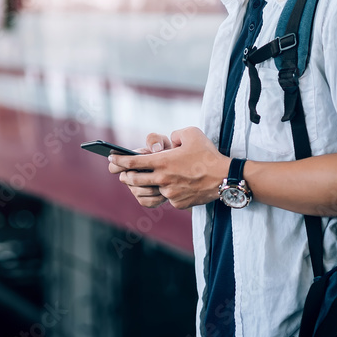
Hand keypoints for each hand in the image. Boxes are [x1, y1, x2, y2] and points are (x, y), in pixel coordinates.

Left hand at [110, 127, 229, 209]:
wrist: (225, 177)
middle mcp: (163, 179)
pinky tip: (167, 188)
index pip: (133, 162)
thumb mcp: (191, 133)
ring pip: (148, 191)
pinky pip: (165, 198)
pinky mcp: (178, 203)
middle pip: (134, 180)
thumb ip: (174, 135)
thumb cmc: (208, 153)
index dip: (119, 160)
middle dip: (125, 176)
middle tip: (123, 173)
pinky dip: (164, 193)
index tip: (111, 159)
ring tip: (140, 182)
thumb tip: (168, 142)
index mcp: (163, 162)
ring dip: (141, 187)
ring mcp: (169, 193)